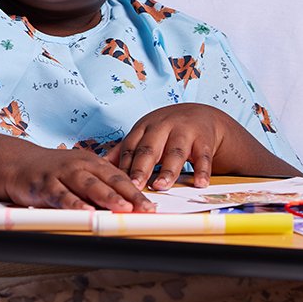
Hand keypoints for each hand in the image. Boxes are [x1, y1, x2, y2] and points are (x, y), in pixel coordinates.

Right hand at [0, 146, 152, 211]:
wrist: (18, 163)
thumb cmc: (54, 171)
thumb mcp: (80, 172)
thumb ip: (101, 185)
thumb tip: (128, 204)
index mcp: (92, 162)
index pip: (119, 177)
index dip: (136, 192)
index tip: (150, 207)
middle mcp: (79, 165)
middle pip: (108, 180)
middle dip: (128, 195)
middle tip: (144, 208)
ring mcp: (62, 174)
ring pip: (88, 185)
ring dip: (106, 197)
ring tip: (122, 208)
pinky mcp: (44, 184)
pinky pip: (61, 195)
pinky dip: (74, 204)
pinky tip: (85, 211)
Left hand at [107, 104, 236, 189]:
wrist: (201, 114)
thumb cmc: (166, 130)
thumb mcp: (144, 135)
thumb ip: (124, 151)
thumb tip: (98, 165)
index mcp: (144, 127)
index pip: (131, 147)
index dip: (124, 165)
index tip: (117, 184)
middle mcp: (163, 127)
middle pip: (150, 148)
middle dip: (141, 168)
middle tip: (135, 187)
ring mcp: (185, 132)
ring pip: (175, 152)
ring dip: (168, 170)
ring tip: (161, 186)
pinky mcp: (204, 140)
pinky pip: (204, 156)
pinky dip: (202, 170)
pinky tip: (200, 183)